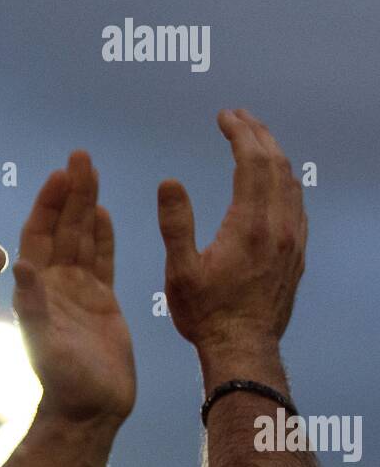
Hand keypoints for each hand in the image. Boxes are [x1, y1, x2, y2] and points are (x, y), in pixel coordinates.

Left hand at [12, 150, 135, 426]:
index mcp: (39, 290)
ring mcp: (79, 292)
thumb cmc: (64, 381)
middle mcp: (56, 285)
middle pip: (63, 228)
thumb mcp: (45, 343)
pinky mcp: (102, 302)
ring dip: (86, 206)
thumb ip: (33, 305)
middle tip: (81, 156)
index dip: (47, 205)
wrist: (90, 409)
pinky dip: (102, 236)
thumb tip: (21, 266)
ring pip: (83, 238)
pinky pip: (102, 260)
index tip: (59, 175)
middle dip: (70, 193)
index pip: (40, 236)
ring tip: (91, 171)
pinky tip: (103, 212)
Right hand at [157, 108, 306, 351]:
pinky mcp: (297, 254)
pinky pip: (297, 205)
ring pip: (291, 182)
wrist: (243, 350)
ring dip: (274, 154)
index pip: (251, 161)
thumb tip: (169, 181)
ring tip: (256, 140)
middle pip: (276, 164)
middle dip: (258, 134)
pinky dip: (285, 181)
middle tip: (239, 117)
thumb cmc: (206, 315)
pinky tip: (275, 182)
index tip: (224, 116)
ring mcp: (292, 240)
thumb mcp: (180, 273)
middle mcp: (278, 227)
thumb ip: (175, 224)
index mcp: (249, 225)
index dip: (239, 132)